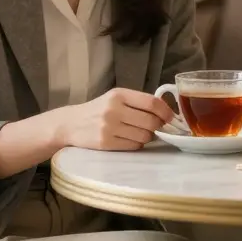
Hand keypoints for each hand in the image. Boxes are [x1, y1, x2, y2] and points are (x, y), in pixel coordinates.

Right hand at [59, 88, 177, 151]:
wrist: (70, 124)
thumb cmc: (98, 110)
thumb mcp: (115, 98)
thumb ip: (137, 102)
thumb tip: (166, 112)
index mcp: (119, 94)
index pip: (151, 103)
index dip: (166, 111)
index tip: (170, 118)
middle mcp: (114, 109)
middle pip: (151, 121)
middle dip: (157, 126)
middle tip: (154, 127)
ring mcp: (109, 127)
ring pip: (144, 136)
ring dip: (147, 136)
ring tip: (137, 132)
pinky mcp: (106, 143)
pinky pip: (134, 146)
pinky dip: (136, 144)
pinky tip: (128, 139)